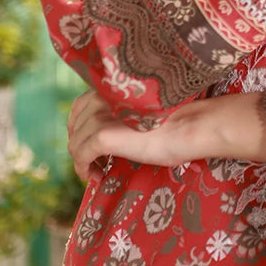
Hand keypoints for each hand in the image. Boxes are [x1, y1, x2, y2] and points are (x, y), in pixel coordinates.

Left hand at [67, 91, 185, 179]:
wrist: (189, 127)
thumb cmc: (176, 122)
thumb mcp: (139, 113)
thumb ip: (119, 114)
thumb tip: (102, 134)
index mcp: (111, 89)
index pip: (80, 107)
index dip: (80, 128)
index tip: (89, 144)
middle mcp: (101, 98)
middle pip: (75, 127)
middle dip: (81, 146)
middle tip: (96, 162)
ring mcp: (100, 117)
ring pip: (75, 143)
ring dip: (83, 160)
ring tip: (98, 171)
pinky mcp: (103, 136)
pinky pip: (81, 156)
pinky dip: (83, 169)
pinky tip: (95, 176)